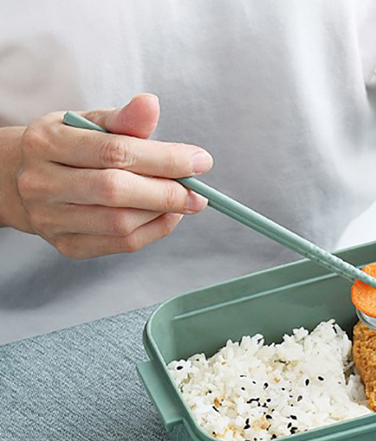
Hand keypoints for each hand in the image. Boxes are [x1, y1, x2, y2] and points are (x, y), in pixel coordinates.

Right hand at [10, 93, 211, 258]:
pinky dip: (153, 231)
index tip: (199, 161)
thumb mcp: (88, 124)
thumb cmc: (66, 149)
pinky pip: (122, 245)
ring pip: (121, 223)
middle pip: (116, 191)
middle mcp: (42, 183)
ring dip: (162, 213)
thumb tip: (151, 105)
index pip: (114, 151)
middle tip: (198, 191)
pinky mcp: (67, 246)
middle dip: (167, 192)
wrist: (22, 182)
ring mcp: (51, 219)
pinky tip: (166, 216)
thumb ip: (123, 118)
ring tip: (182, 201)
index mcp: (47, 142)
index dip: (164, 158)